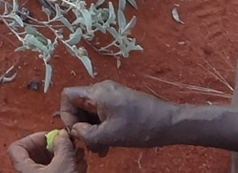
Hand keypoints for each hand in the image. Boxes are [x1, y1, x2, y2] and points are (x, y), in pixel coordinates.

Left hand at [9, 131, 86, 172]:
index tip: (49, 136)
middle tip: (67, 144)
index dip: (33, 138)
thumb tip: (62, 135)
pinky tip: (79, 165)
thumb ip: (62, 146)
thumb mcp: (63, 164)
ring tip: (77, 154)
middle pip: (36, 153)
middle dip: (55, 146)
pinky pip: (56, 171)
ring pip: (48, 163)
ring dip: (64, 156)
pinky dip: (66, 166)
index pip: (18, 146)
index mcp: (23, 167)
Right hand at [60, 81, 175, 154]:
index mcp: (97, 93)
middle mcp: (102, 90)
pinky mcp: (121, 102)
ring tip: (100, 148)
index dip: (67, 115)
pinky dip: (101, 127)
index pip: (68, 97)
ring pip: (91, 111)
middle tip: (89, 145)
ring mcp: (112, 95)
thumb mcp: (109, 135)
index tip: (77, 132)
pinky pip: (102, 113)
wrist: (170, 123)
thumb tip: (75, 132)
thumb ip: (87, 134)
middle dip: (81, 126)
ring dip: (92, 130)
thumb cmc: (140, 126)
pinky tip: (108, 142)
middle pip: (78, 105)